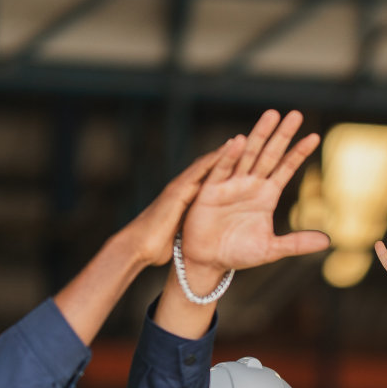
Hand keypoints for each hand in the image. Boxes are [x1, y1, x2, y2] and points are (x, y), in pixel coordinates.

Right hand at [114, 140, 234, 266]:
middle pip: (210, 167)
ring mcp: (180, 186)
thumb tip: (206, 234)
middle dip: (228, 157)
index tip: (243, 165)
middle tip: (249, 145)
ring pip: (207, 164)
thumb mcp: (181, 234)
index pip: (209, 180)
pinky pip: (201, 170)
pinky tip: (230, 150)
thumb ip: (192, 226)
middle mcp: (183, 188)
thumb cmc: (157, 246)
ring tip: (244, 140)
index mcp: (185, 199)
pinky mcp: (179, 189)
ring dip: (225, 152)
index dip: (225, 171)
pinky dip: (215, 159)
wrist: (138, 247)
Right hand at [178, 109, 329, 279]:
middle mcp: (250, 184)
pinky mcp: (210, 191)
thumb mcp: (271, 249)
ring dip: (259, 135)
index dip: (299, 153)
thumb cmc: (238, 253)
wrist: (208, 262)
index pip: (286, 168)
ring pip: (247, 155)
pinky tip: (240, 141)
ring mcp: (230, 185)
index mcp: (266, 195)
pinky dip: (229, 156)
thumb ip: (297, 243)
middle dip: (281, 135)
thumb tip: (327, 241)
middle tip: (295, 114)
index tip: (315, 136)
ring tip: (271, 116)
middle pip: (269, 154)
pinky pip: (221, 170)